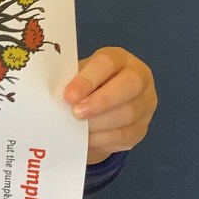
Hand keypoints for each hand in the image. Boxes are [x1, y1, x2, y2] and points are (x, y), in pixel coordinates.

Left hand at [64, 47, 156, 164]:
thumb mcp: (78, 78)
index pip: (108, 63)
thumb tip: (53, 97)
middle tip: (76, 113)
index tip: (69, 96)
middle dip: (101, 101)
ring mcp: (145, 103)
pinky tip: (87, 139)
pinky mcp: (141, 128)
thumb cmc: (84, 88)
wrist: (98, 110)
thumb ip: (70, 83)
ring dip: (99, 123)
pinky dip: (103, 138)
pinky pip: (126, 135)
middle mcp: (139, 78)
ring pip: (129, 113)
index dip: (88, 79)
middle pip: (130, 85)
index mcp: (119, 59)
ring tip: (78, 128)